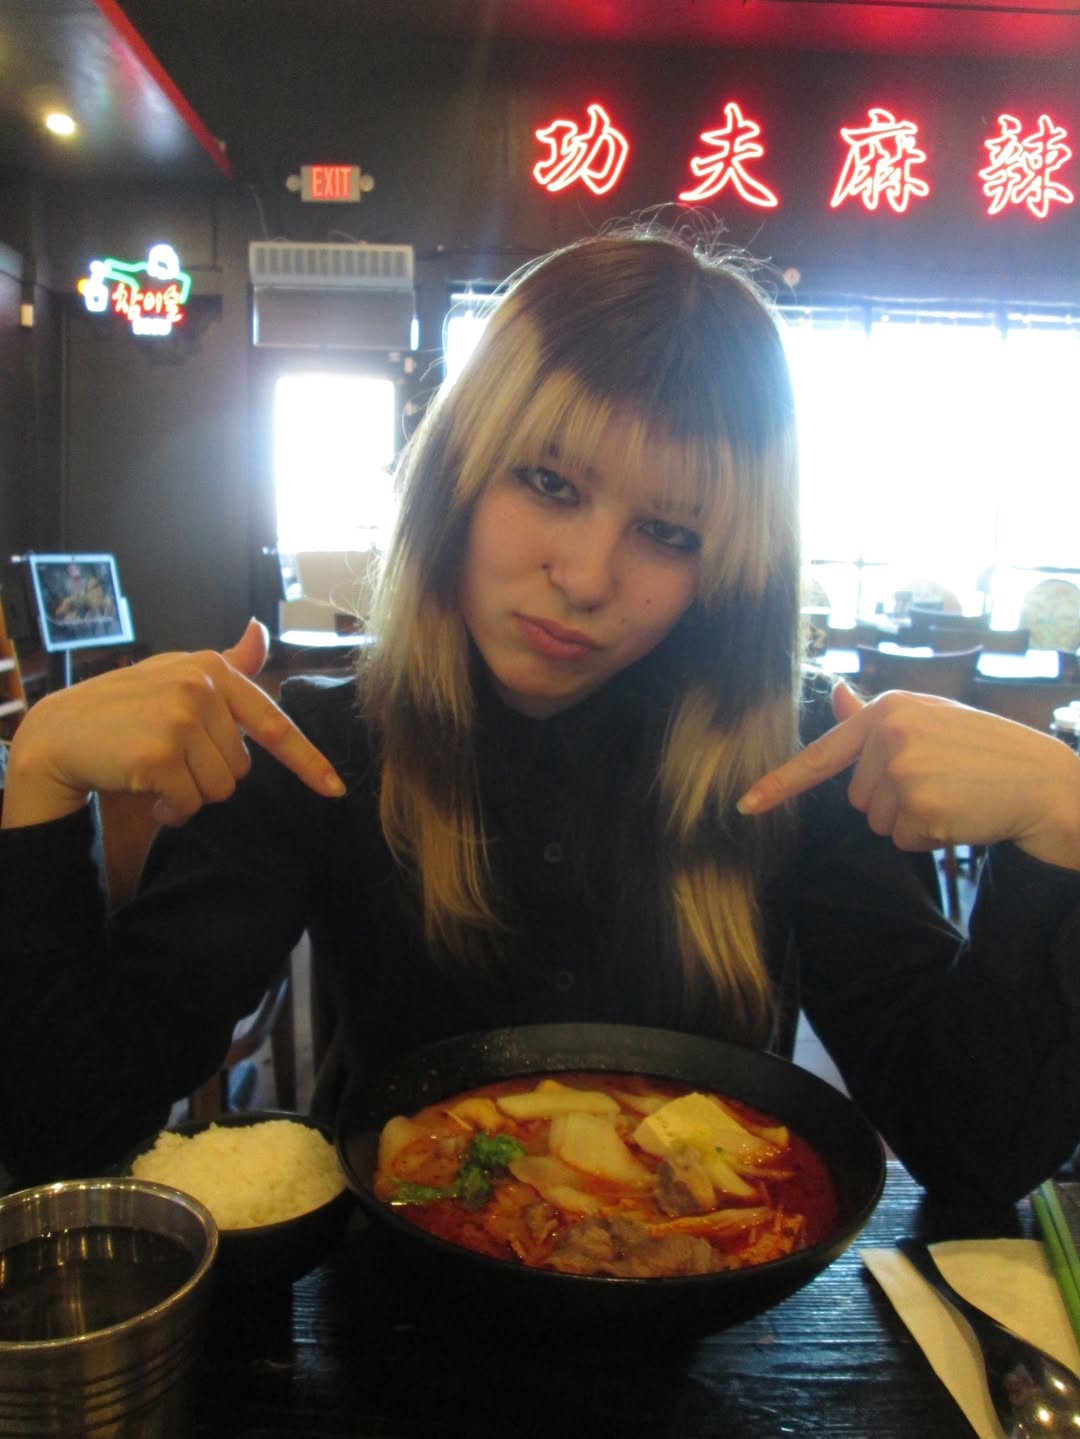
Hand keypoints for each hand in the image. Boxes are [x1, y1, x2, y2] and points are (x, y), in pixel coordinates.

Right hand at [2, 620, 345, 829]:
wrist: (61, 732)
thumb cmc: (125, 707)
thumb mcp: (178, 676)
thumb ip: (227, 664)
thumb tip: (260, 631)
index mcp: (214, 669)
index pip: (274, 722)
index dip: (307, 760)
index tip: (335, 788)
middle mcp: (201, 687)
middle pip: (242, 767)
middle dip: (209, 775)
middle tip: (170, 759)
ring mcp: (179, 718)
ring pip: (219, 789)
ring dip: (189, 794)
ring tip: (155, 773)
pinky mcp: (158, 753)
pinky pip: (190, 802)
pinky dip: (171, 808)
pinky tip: (144, 789)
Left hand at [736, 680, 1079, 871]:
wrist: (1047, 782)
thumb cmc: (990, 752)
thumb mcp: (933, 721)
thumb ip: (877, 719)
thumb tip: (839, 695)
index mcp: (889, 710)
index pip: (823, 752)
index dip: (781, 783)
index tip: (745, 804)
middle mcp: (889, 735)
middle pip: (857, 797)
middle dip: (894, 800)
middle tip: (943, 782)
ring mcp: (903, 771)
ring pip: (877, 822)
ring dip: (913, 820)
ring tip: (955, 795)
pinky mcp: (920, 808)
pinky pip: (903, 840)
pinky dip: (931, 838)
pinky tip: (963, 814)